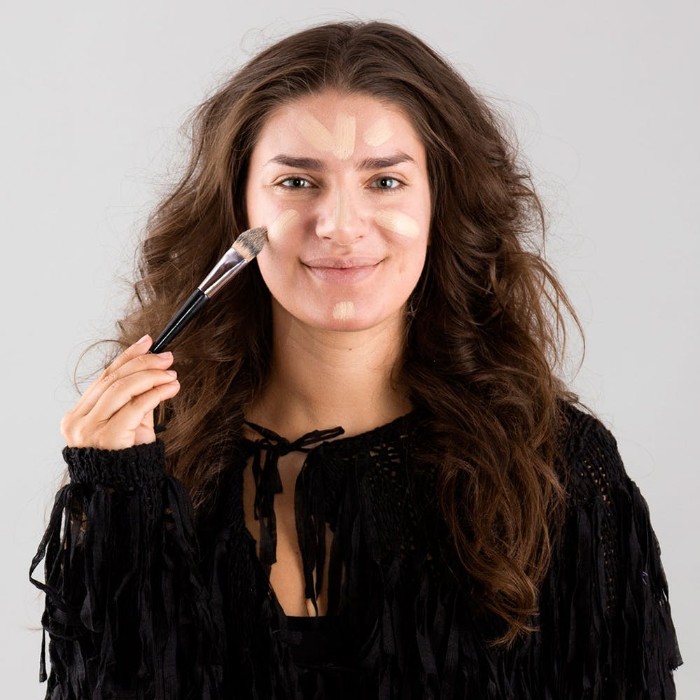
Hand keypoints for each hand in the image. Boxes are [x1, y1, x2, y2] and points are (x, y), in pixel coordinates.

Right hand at [61, 335, 180, 449]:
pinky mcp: (108, 437)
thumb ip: (135, 397)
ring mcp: (89, 430)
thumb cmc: (128, 457)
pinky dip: (156, 393)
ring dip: (152, 376)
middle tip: (168, 357)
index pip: (105, 377)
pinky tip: (171, 388)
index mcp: (77, 415)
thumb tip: (155, 367)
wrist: (128, 491)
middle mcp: (78, 421)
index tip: (148, 341)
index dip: (127, 356)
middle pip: (113, 379)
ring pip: (123, 389)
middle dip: (143, 363)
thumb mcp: (130, 422)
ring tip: (172, 373)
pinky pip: (136, 406)